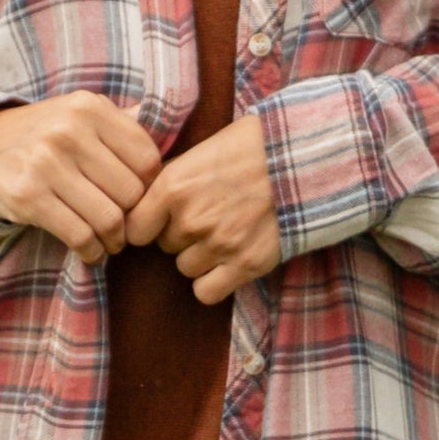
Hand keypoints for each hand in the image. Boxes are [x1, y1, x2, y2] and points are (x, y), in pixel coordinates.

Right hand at [0, 92, 162, 264]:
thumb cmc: (38, 135)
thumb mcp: (76, 113)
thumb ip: (119, 122)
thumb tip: (165, 129)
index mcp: (90, 108)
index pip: (147, 160)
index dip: (149, 188)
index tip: (136, 200)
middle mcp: (70, 131)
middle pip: (131, 193)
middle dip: (132, 219)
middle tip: (124, 228)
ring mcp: (47, 164)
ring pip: (109, 218)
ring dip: (114, 240)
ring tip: (109, 242)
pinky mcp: (28, 197)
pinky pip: (80, 235)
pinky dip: (91, 251)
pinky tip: (89, 250)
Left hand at [125, 115, 281, 302]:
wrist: (305, 159)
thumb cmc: (251, 146)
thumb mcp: (201, 149)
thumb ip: (169, 175)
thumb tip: (141, 193)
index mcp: (173, 187)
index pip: (134, 229)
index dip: (146, 226)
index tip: (158, 222)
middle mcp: (191, 220)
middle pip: (164, 246)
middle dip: (181, 235)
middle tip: (209, 216)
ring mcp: (219, 245)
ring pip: (186, 268)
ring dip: (200, 256)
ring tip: (225, 233)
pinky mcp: (246, 265)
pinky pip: (206, 292)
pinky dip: (214, 282)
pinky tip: (228, 263)